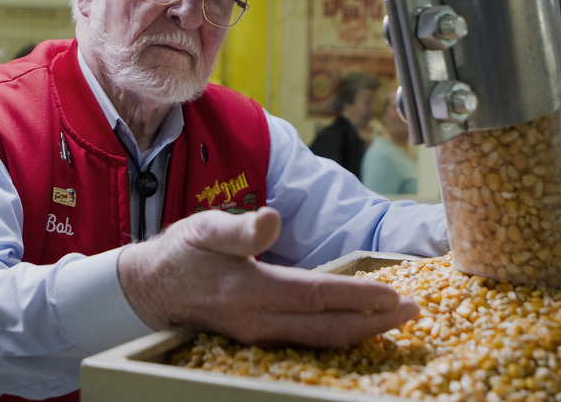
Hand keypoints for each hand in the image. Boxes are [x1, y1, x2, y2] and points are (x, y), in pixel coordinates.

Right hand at [117, 206, 419, 346]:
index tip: (393, 294)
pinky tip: (352, 326)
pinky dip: (336, 335)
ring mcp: (258, 336)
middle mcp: (258, 322)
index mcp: (250, 292)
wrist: (149, 289)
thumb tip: (272, 218)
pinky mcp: (257, 339)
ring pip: (319, 340)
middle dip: (373, 323)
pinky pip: (306, 342)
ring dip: (360, 332)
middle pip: (327, 329)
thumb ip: (240, 228)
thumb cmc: (180, 253)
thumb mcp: (204, 229)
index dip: (357, 297)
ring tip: (392, 320)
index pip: (316, 296)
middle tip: (411, 312)